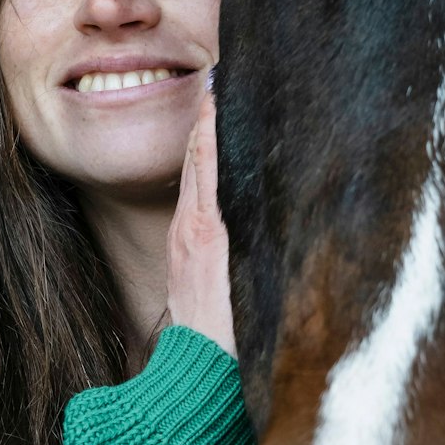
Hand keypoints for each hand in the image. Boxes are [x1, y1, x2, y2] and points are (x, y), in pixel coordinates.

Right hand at [167, 94, 236, 356]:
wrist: (201, 363)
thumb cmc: (216, 335)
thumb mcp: (220, 293)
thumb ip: (227, 267)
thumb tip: (257, 250)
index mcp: (190, 239)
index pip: (198, 179)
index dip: (204, 140)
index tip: (214, 105)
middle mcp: (187, 229)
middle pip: (196, 163)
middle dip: (205, 122)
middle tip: (217, 81)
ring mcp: (194, 230)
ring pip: (198, 164)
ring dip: (205, 124)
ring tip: (214, 88)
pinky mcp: (205, 235)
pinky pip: (205, 180)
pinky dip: (206, 146)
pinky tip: (211, 118)